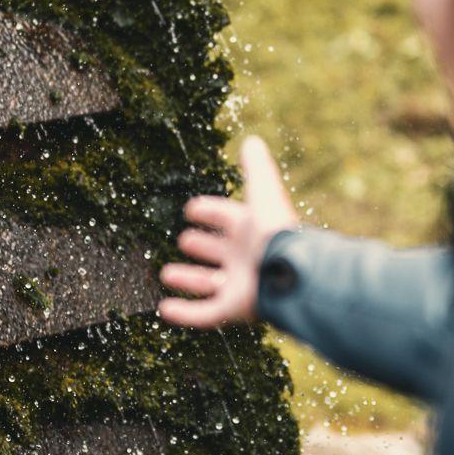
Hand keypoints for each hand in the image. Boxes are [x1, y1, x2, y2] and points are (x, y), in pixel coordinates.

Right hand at [159, 136, 298, 328]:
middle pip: (219, 251)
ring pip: (208, 283)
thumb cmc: (275, 230)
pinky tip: (164, 309)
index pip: (226, 217)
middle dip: (201, 246)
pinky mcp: (233, 309)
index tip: (191, 210)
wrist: (289, 270)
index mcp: (250, 229)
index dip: (209, 212)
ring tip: (167, 273)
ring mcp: (239, 285)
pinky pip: (203, 314)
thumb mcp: (263, 191)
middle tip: (184, 241)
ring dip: (188, 279)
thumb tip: (252, 140)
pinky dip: (183, 313)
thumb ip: (256, 167)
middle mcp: (244, 257)